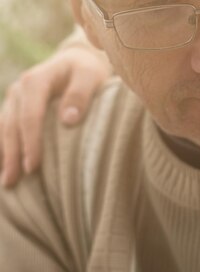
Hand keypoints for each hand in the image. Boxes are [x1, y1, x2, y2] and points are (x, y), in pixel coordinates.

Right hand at [0, 46, 110, 186]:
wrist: (78, 61)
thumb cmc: (88, 72)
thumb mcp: (91, 76)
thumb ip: (80, 94)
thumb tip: (68, 120)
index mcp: (36, 81)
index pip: (30, 116)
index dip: (30, 142)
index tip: (33, 167)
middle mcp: (19, 89)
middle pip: (12, 126)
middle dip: (13, 154)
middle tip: (15, 181)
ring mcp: (13, 99)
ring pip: (3, 130)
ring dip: (4, 155)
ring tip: (8, 182)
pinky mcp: (14, 108)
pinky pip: (3, 130)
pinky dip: (3, 148)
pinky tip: (4, 168)